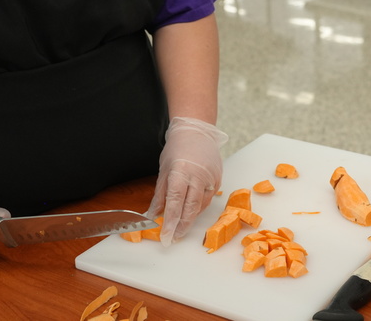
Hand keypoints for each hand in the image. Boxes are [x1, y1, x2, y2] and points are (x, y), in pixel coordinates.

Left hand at [147, 117, 227, 246]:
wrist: (197, 132)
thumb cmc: (177, 149)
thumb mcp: (164, 170)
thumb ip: (160, 195)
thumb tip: (152, 215)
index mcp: (181, 171)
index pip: (175, 201)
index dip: (170, 221)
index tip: (165, 236)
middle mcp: (198, 175)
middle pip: (191, 207)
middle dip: (182, 226)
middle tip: (173, 238)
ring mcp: (211, 178)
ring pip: (200, 206)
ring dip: (189, 218)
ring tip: (179, 226)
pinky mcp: (218, 180)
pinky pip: (207, 199)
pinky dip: (197, 207)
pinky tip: (190, 211)